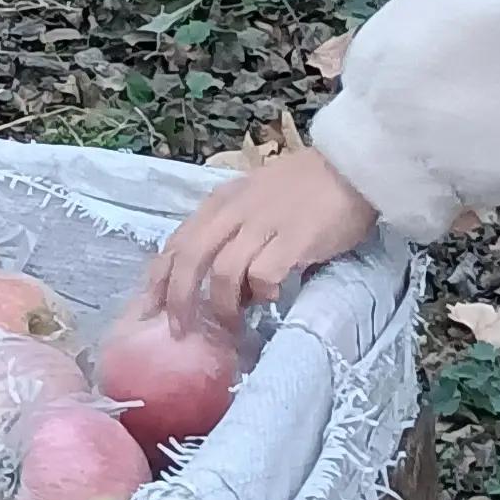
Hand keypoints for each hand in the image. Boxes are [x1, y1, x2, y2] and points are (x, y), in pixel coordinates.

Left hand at [146, 147, 379, 327]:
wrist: (351, 168)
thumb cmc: (306, 188)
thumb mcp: (255, 200)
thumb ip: (232, 232)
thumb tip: (221, 286)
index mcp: (221, 202)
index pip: (177, 241)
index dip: (158, 277)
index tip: (148, 308)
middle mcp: (234, 211)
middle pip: (189, 258)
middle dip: (178, 299)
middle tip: (180, 330)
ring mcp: (263, 224)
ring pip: (221, 272)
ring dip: (222, 305)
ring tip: (232, 325)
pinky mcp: (292, 239)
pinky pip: (262, 275)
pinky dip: (261, 294)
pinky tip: (272, 297)